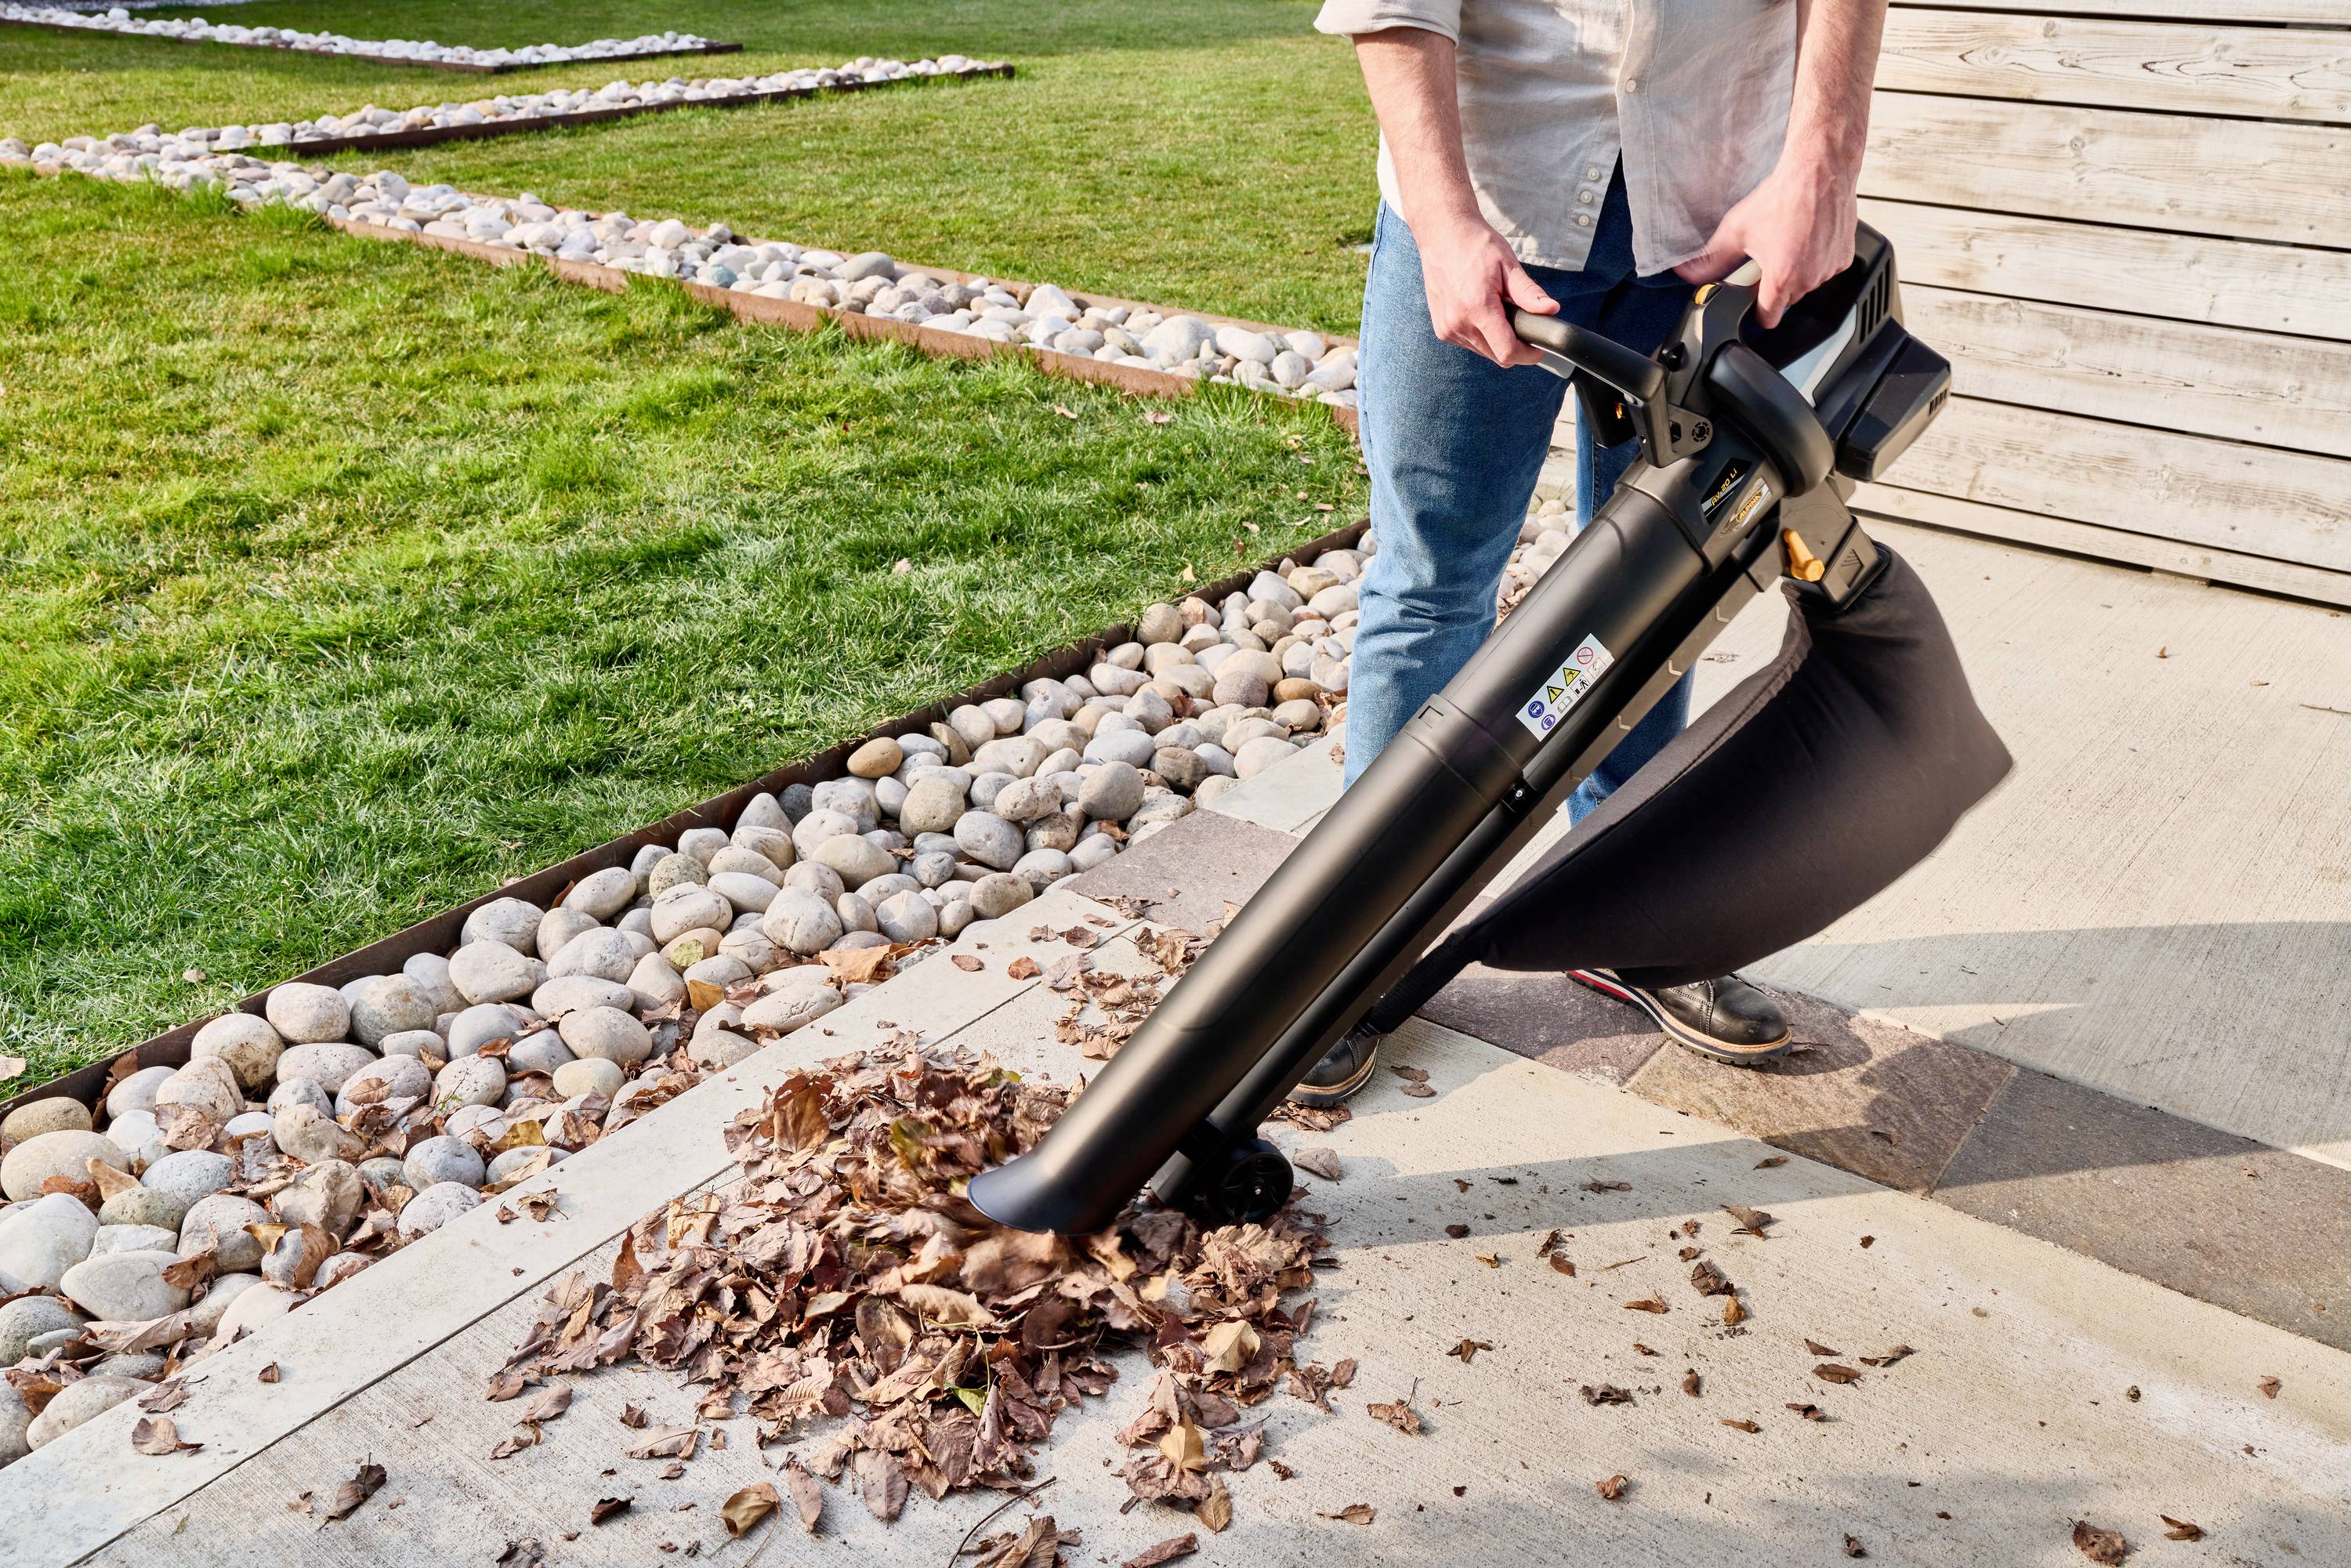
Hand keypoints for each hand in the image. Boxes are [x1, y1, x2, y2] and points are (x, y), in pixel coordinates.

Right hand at [1416, 215, 1556, 365]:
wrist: (1442, 234)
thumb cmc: (1477, 245)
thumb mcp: (1508, 265)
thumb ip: (1529, 293)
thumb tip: (1552, 310)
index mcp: (1477, 308)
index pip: (1507, 352)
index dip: (1528, 354)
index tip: (1538, 346)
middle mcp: (1458, 324)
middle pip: (1497, 356)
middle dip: (1514, 345)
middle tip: (1521, 320)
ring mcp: (1447, 329)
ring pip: (1484, 352)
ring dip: (1496, 340)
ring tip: (1498, 311)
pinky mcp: (1442, 329)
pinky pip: (1470, 344)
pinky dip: (1481, 335)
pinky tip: (1481, 311)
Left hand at [1674, 157, 1857, 327]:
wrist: (1819, 171)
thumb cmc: (1783, 197)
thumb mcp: (1736, 230)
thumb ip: (1711, 259)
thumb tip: (1688, 272)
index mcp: (1782, 279)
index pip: (1768, 319)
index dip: (1757, 312)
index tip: (1753, 304)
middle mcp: (1809, 279)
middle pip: (1787, 299)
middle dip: (1775, 285)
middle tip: (1768, 258)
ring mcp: (1830, 269)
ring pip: (1807, 284)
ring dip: (1798, 272)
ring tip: (1788, 243)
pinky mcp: (1845, 257)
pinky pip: (1827, 268)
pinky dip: (1817, 259)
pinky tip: (1808, 238)